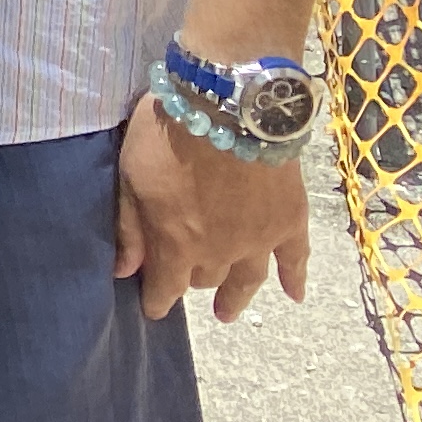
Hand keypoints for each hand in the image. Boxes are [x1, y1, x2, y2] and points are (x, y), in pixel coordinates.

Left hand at [114, 93, 312, 322]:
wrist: (228, 107)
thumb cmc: (167, 135)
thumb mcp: (131, 175)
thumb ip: (130, 227)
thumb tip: (124, 272)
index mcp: (178, 244)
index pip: (166, 286)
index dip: (158, 301)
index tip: (153, 311)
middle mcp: (220, 253)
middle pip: (205, 278)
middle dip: (191, 282)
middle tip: (187, 281)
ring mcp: (259, 240)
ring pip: (246, 279)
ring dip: (235, 298)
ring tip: (226, 314)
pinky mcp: (290, 221)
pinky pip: (296, 259)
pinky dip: (295, 279)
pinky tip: (295, 296)